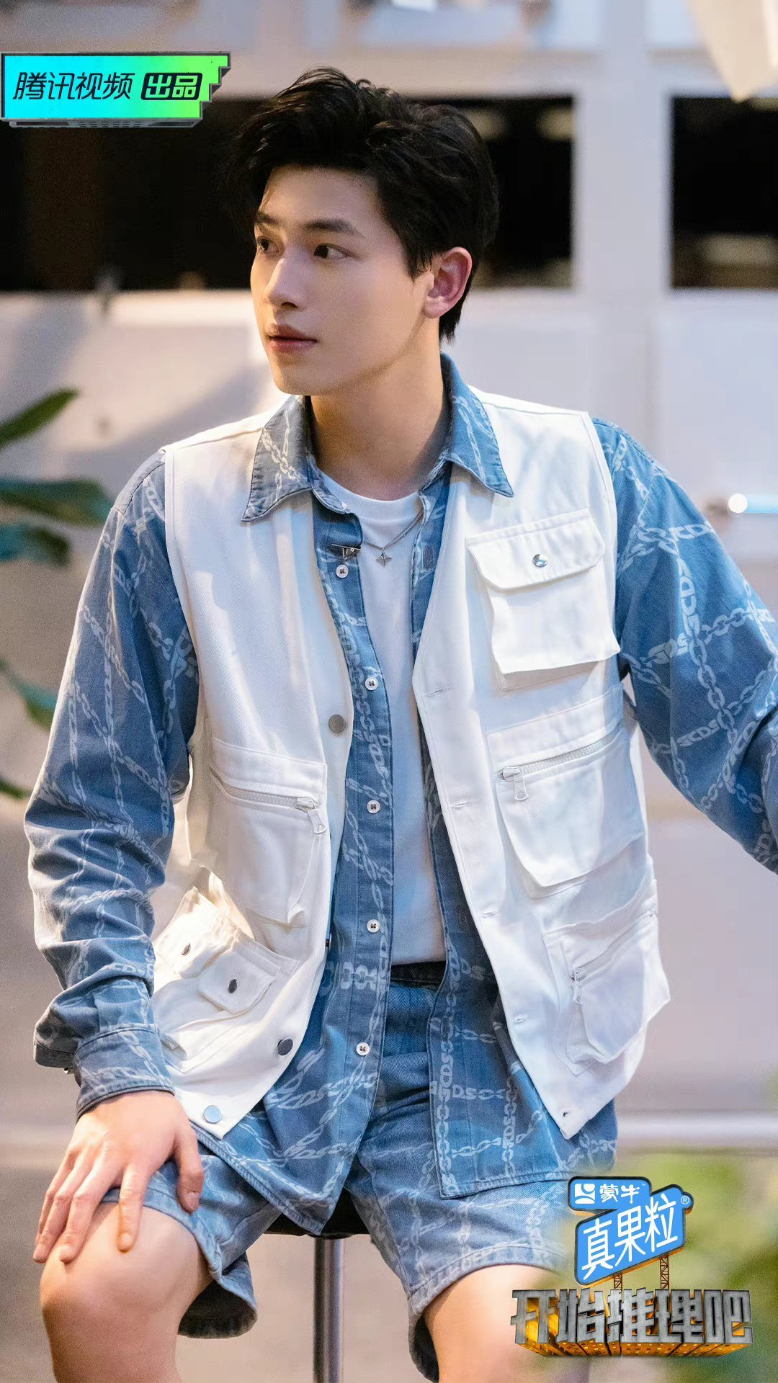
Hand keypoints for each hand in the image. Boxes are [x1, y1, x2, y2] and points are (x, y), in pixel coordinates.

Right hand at [32, 1090, 203, 1264]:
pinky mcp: (73, 1151)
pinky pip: (56, 1183)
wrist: (128, 1078)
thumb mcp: (185, 1134)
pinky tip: (42, 1232)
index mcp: (138, 1156)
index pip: (132, 1193)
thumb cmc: (160, 1112)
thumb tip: (192, 1206)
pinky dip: (47, 1209)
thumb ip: (191, 1170)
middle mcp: (108, 1157)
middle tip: (67, 1260)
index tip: (124, 1248)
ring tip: (42, 1255)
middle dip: (75, 1230)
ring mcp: (87, 1155)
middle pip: (87, 1197)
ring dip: (52, 1225)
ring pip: (64, 1194)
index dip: (129, 1220)